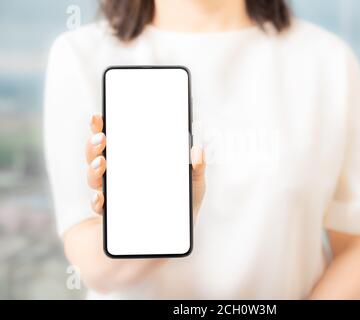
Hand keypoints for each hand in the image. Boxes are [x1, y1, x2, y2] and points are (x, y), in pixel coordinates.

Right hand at [86, 115, 205, 219]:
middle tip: (101, 138)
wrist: (173, 241)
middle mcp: (119, 177)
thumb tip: (198, 150)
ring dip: (94, 169)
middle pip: (98, 156)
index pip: (115, 141)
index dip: (102, 129)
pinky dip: (98, 202)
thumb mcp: (193, 187)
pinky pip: (99, 208)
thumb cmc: (181, 208)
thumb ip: (196, 169)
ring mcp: (114, 196)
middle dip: (94, 145)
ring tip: (102, 163)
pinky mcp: (113, 218)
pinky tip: (101, 198)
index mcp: (134, 164)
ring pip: (95, 178)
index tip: (99, 117)